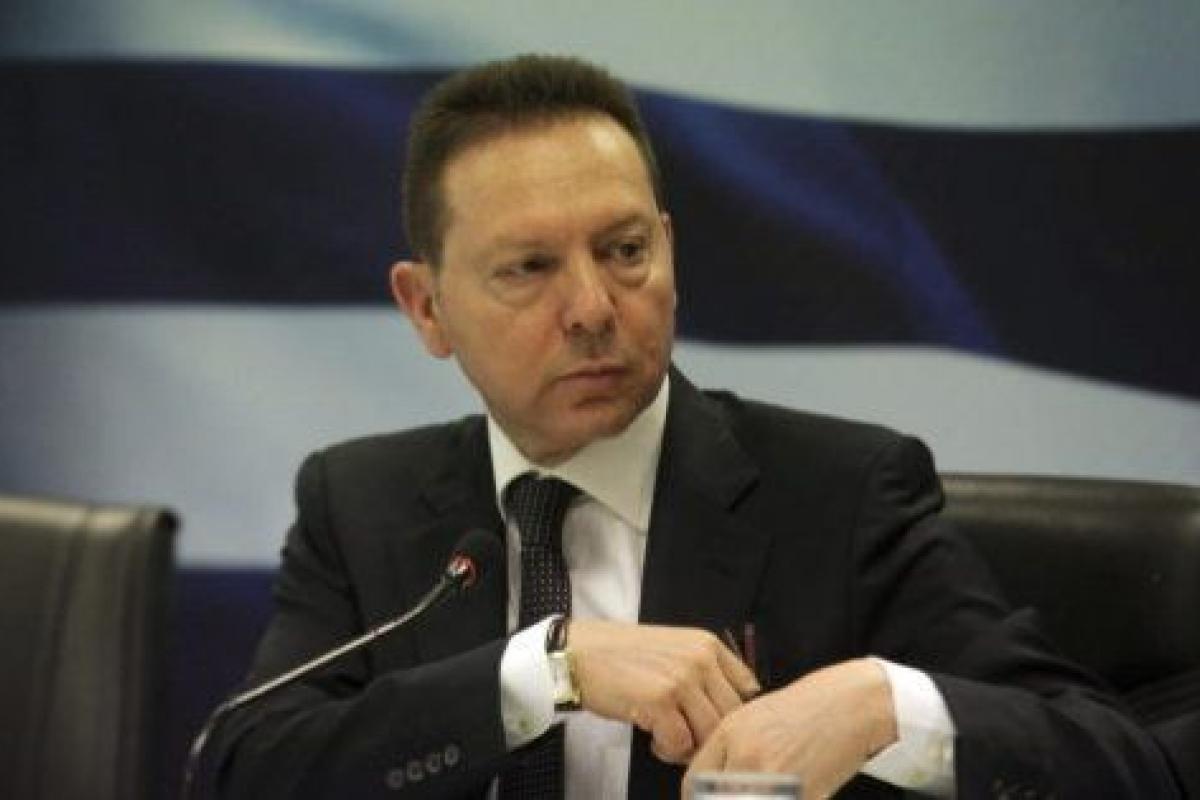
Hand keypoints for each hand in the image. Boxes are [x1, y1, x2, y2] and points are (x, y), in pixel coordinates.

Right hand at [568, 620, 760, 762]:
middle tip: (686, 738)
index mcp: (707, 644)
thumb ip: (704, 673)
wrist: (579, 654)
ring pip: (710, 732)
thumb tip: (728, 714)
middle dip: (710, 735)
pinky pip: (681, 743)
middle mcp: (700, 658)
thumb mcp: (674, 652)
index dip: (733, 715)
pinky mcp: (659, 700)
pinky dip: (668, 750)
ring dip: (690, 745)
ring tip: (667, 738)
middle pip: (732, 715)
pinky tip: (652, 738)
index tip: (712, 724)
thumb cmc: (621, 657)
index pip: (747, 688)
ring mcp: (681, 678)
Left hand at [684, 659, 896, 799]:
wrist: (849, 705)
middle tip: (737, 795)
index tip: (704, 799)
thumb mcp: (754, 718)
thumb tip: (710, 784)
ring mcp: (774, 776)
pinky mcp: (801, 793)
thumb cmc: (804, 710)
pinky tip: (792, 791)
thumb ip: (728, 750)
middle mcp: (746, 755)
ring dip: (755, 798)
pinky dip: (785, 799)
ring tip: (768, 790)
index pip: (694, 782)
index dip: (698, 798)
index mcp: (730, 733)